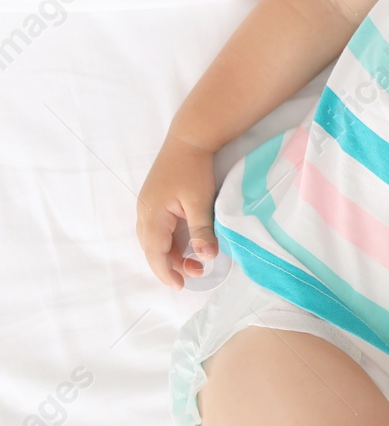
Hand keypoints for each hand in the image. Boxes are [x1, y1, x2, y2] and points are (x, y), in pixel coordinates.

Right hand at [135, 132, 218, 289]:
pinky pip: (159, 229)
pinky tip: (186, 244)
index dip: (166, 272)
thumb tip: (207, 257)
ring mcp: (148, 207)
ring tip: (195, 262)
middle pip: (152, 249)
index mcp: (151, 215)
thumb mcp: (200, 202)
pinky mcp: (155, 201)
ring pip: (155, 240)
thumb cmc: (193, 169)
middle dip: (171, 265)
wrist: (189, 139)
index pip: (155, 253)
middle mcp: (144, 213)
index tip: (180, 286)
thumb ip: (201, 231)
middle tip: (196, 273)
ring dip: (171, 253)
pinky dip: (170, 241)